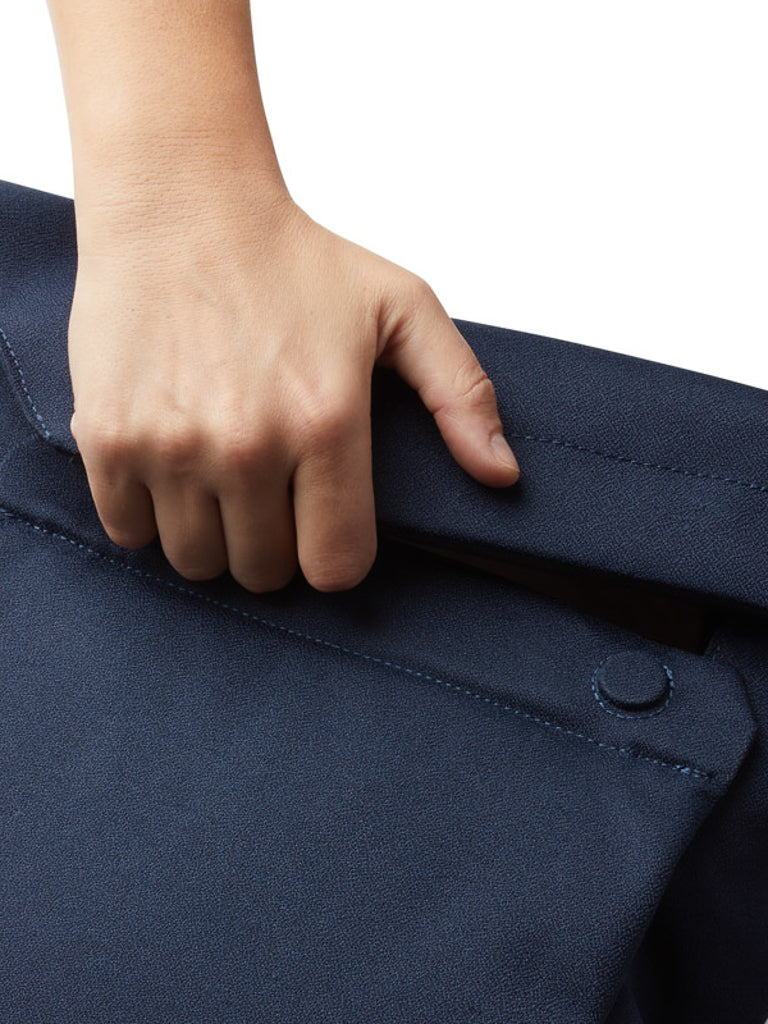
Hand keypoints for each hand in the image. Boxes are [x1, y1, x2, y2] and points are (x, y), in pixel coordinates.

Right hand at [68, 191, 519, 593]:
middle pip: (264, 572)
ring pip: (198, 562)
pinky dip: (150, 517)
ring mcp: (172, 446)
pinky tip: (172, 470)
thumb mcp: (402, 309)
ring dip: (214, 537)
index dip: (335, 556)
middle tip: (272, 494)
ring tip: (222, 481)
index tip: (325, 526)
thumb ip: (461, 395)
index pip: (336, 566)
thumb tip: (501, 476)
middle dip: (275, 547)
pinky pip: (130, 533)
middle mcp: (248, 445)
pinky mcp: (109, 438)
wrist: (183, 205)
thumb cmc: (295, 258)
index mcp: (327, 423)